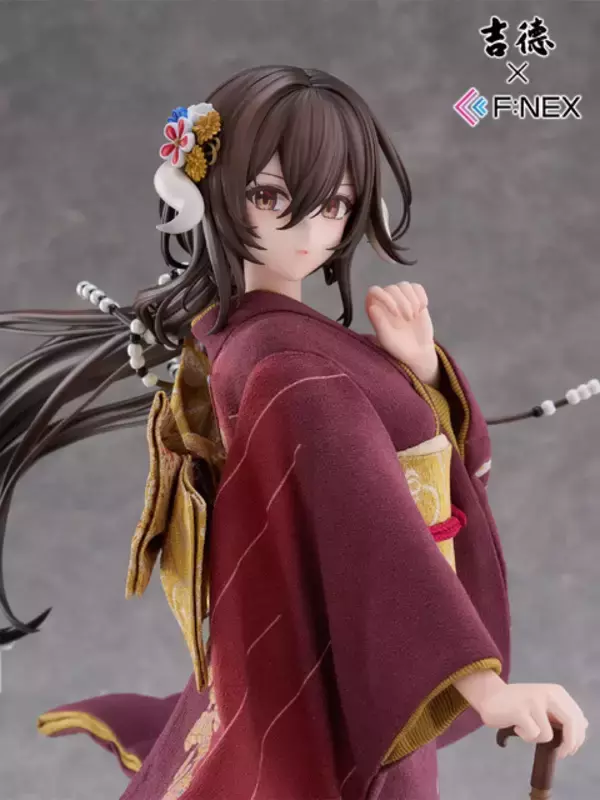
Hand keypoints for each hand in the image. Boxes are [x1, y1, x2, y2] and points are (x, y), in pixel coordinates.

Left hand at [365, 282, 435, 378]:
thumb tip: (372, 306)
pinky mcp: (414, 298)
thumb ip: (378, 323)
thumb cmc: (398, 347)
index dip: (385, 297)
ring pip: (404, 285)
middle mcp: (385, 301)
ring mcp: (400, 298)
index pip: (374, 291)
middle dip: (403, 303)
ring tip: (413, 317)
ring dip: (412, 301)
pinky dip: (421, 297)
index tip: (395, 313)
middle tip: (408, 319)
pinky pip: (417, 287)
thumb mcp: (387, 338)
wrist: (417, 352)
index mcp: (374, 309)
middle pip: (392, 288)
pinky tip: (421, 309)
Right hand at [457, 672, 588, 758]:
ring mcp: (533, 701)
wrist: (489, 694)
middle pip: (571, 724)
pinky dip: (524, 736)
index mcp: (556, 692)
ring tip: (525, 729)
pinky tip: (516, 727)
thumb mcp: (543, 703)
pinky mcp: (520, 711)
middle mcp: (548, 693)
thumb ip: (562, 712)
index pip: (578, 718)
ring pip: (548, 735)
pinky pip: (532, 735)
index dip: (578, 737)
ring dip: (536, 738)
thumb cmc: (518, 702)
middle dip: (569, 744)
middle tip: (561, 754)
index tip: (571, 749)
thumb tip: (584, 724)